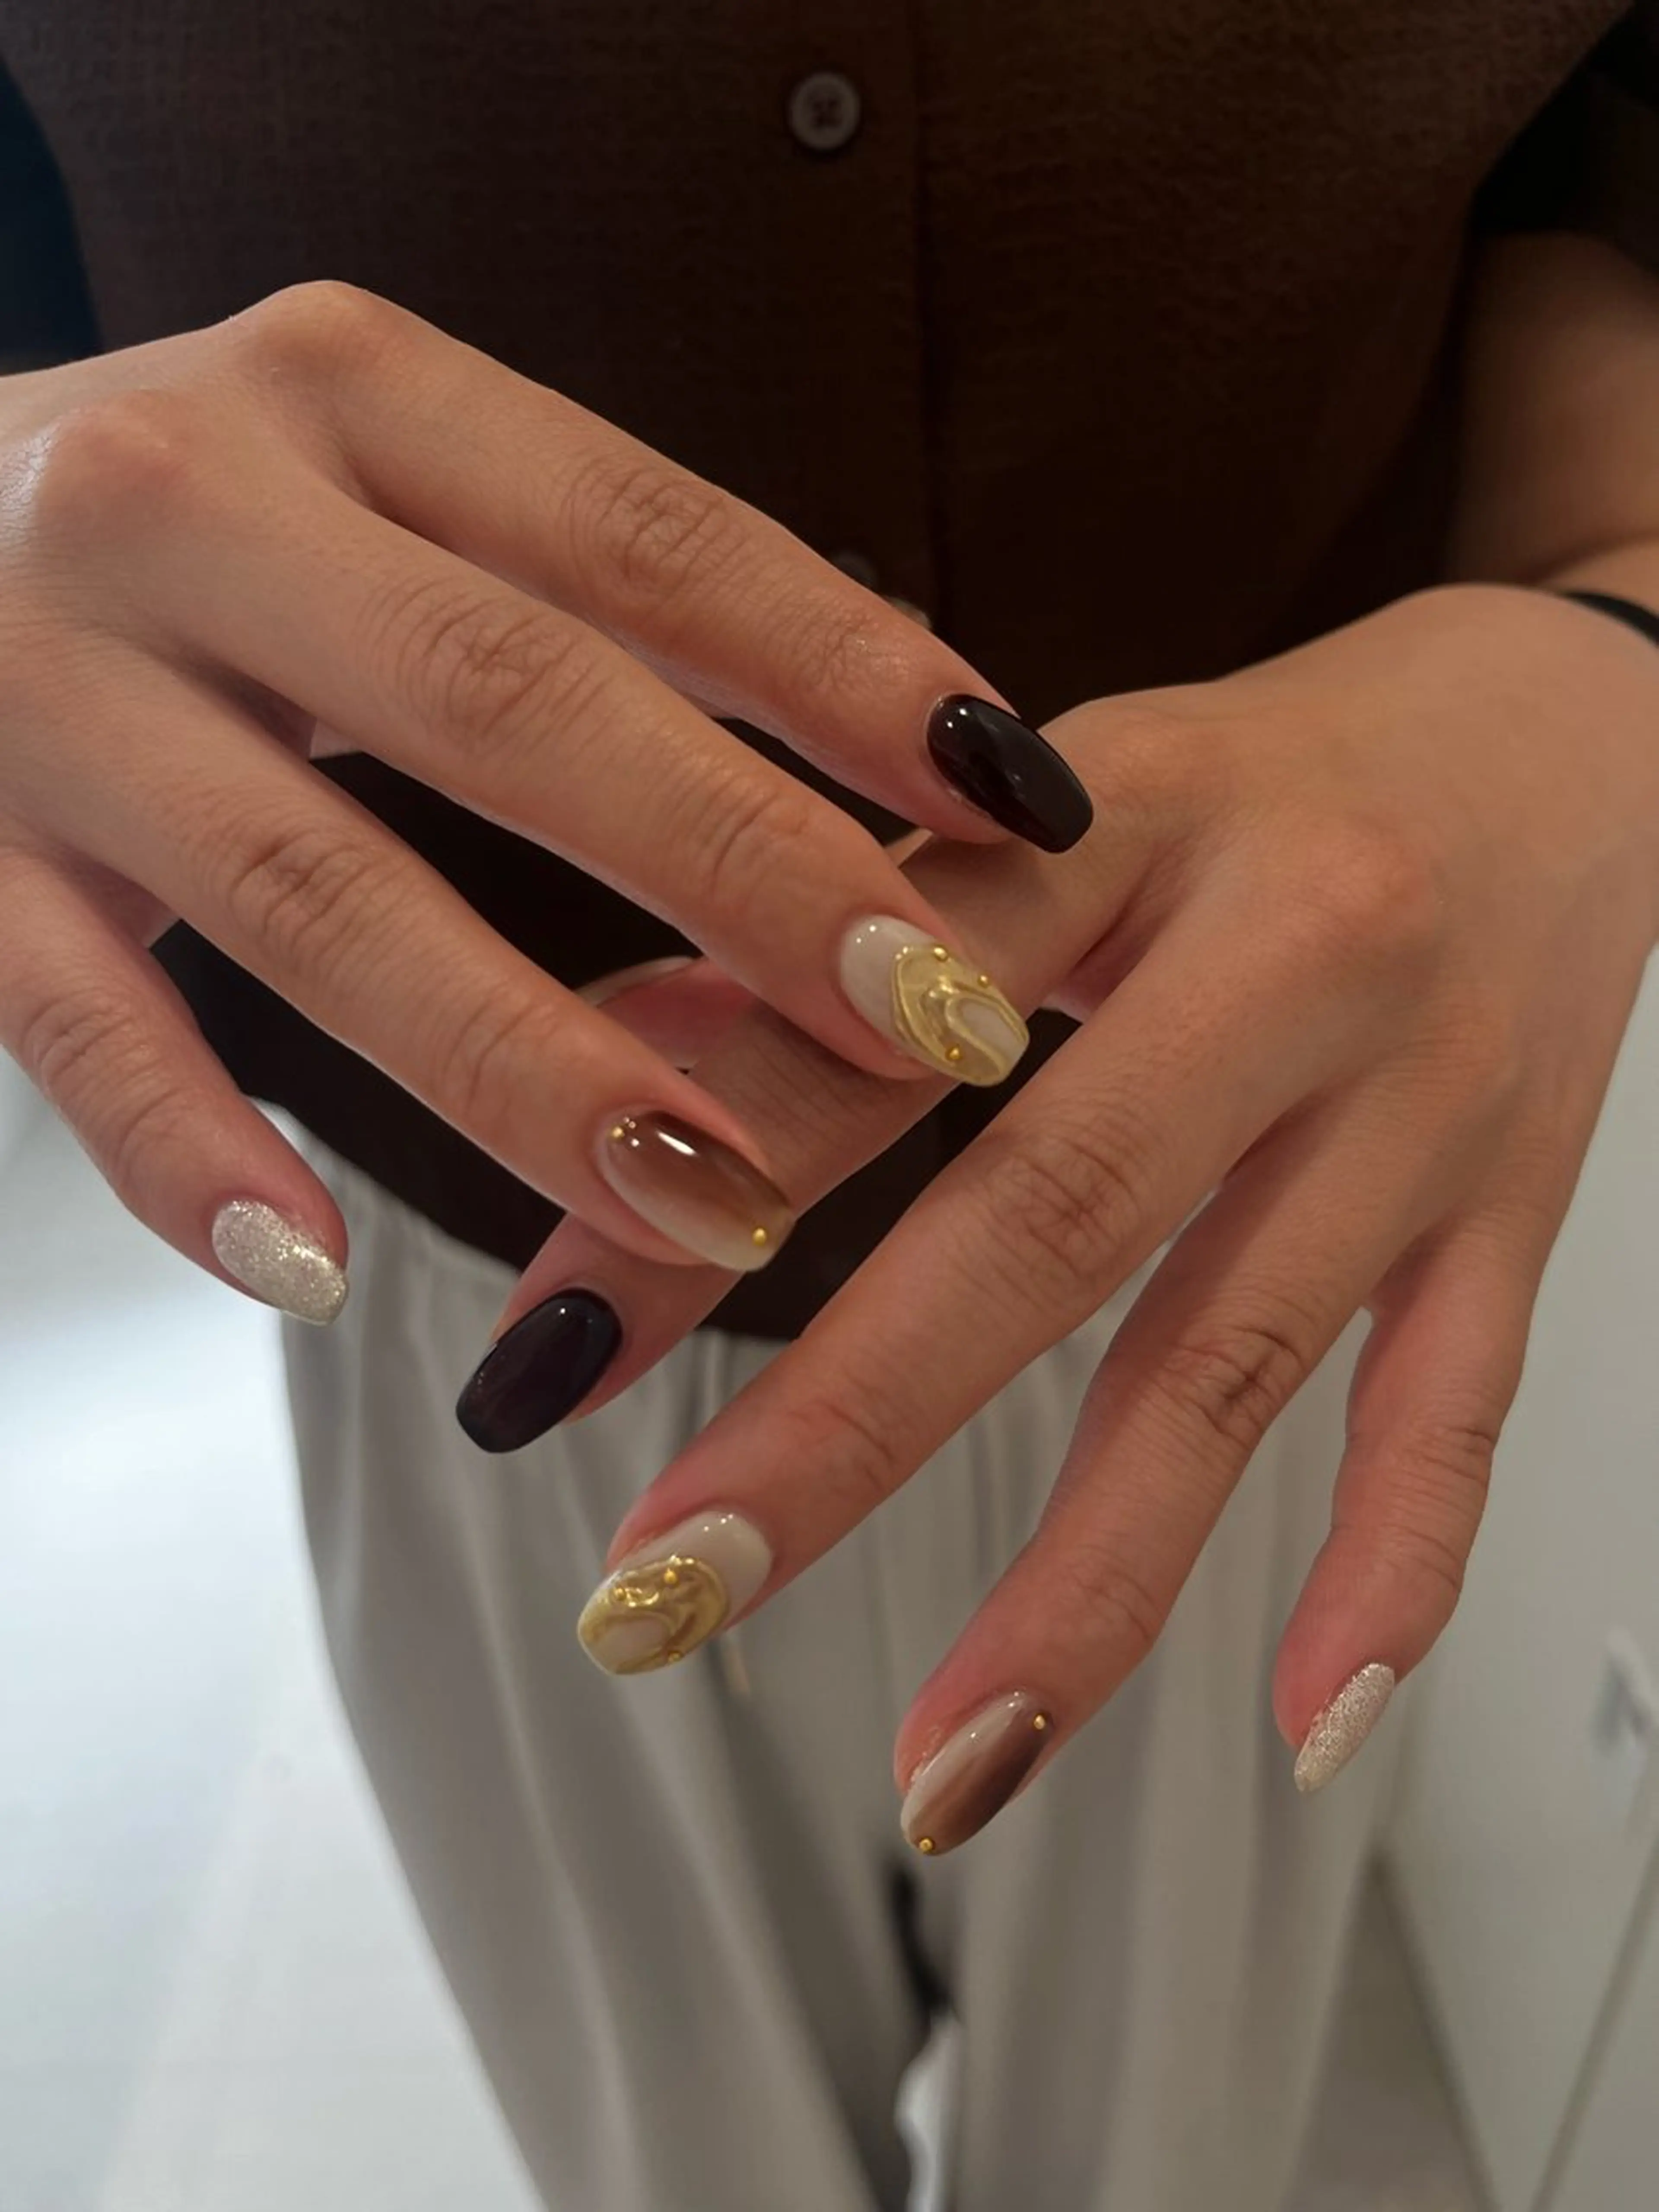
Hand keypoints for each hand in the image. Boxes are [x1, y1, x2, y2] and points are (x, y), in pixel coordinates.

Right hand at [0, 283, 1083, 1317]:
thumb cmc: (196, 525)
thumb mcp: (383, 483)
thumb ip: (592, 588)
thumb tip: (893, 722)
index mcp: (347, 397)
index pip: (646, 533)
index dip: (844, 666)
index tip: (1018, 798)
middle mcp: (193, 509)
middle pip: (511, 706)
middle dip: (742, 873)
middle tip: (935, 1018)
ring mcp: (46, 686)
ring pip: (320, 898)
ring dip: (529, 1066)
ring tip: (717, 1201)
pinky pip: (77, 1024)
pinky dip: (195, 1154)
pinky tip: (321, 1269)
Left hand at [479, 584, 1658, 1840]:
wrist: (1583, 723)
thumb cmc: (1285, 765)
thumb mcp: (1063, 797)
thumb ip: (856, 926)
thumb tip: (629, 1065)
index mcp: (1130, 818)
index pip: (885, 1010)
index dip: (705, 1175)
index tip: (547, 1351)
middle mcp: (1289, 957)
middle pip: (1056, 1210)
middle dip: (850, 1420)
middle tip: (673, 1584)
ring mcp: (1419, 1103)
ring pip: (1236, 1358)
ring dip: (1084, 1581)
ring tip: (943, 1763)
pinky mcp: (1517, 1203)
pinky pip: (1457, 1406)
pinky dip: (1390, 1573)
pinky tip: (1306, 1723)